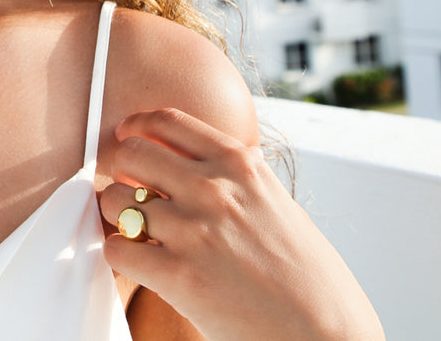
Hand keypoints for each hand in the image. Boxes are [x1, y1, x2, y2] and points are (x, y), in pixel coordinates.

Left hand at [101, 108, 381, 340]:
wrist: (326, 334)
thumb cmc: (307, 277)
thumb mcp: (276, 203)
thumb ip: (236, 178)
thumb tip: (199, 160)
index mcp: (240, 165)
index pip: (168, 121)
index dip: (138, 126)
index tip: (128, 136)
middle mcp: (214, 188)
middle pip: (132, 153)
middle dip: (119, 169)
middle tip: (125, 188)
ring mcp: (194, 229)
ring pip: (115, 199)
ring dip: (116, 215)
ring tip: (133, 230)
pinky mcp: (177, 273)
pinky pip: (117, 247)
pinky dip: (119, 253)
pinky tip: (138, 261)